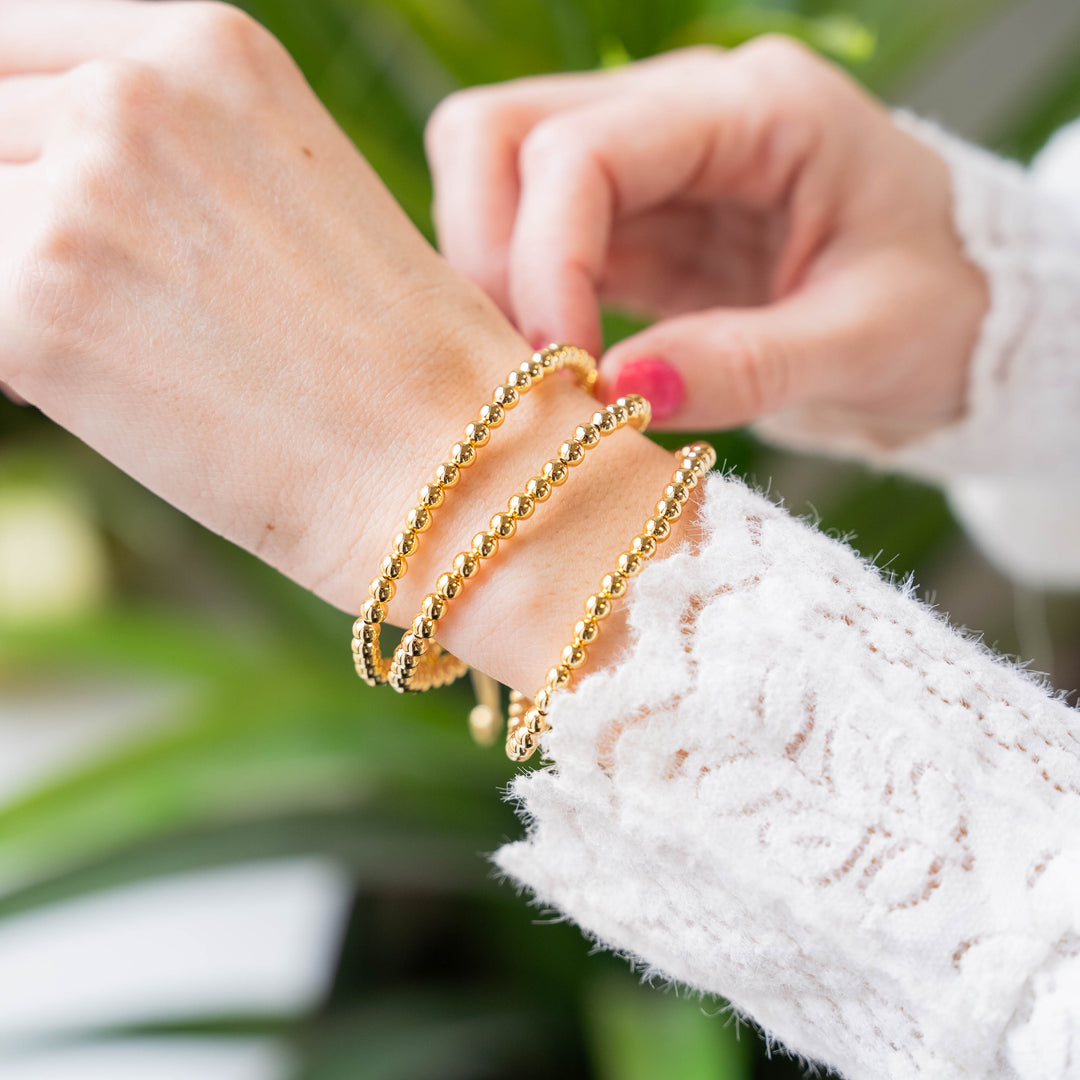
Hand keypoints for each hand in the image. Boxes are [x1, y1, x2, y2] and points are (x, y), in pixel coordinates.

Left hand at [0, 0, 683, 691]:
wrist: (452, 467)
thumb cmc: (390, 364)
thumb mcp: (287, 202)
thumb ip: (158, 159)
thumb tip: (34, 186)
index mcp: (207, 44)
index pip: (10, 48)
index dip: (7, 131)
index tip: (25, 190)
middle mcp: (135, 89)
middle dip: (13, 214)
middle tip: (93, 300)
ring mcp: (81, 191)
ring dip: (18, 284)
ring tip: (119, 351)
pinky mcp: (33, 305)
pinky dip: (15, 356)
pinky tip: (102, 395)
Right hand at [425, 39, 988, 443]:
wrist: (948, 307)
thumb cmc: (934, 307)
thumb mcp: (868, 341)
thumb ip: (746, 364)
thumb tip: (618, 393)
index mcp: (758, 108)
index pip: (583, 151)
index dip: (544, 260)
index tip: (567, 371)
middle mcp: (682, 108)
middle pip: (498, 133)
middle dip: (486, 254)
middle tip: (527, 364)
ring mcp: (644, 160)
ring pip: (492, 177)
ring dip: (490, 277)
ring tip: (538, 371)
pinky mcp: (627, 220)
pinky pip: (527, 237)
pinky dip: (516, 300)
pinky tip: (551, 365)